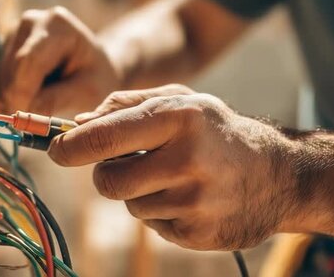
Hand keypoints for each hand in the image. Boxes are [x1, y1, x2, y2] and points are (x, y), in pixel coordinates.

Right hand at [0, 6, 120, 114]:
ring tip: (37, 108)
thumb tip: (23, 111)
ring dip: (9, 101)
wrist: (90, 68)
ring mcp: (11, 34)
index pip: (27, 60)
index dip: (22, 94)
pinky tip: (26, 102)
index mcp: (57, 24)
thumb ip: (57, 100)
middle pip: (8, 70)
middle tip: (35, 122)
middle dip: (17, 101)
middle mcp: (29, 22)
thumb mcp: (87, 91)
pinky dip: (1, 99)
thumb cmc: (95, 78)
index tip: (29, 122)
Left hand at [49, 86, 294, 249]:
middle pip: (108, 181)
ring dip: (139, 192)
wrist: (278, 175)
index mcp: (179, 118)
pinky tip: (189, 197)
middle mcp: (187, 160)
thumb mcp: (178, 100)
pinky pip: (152, 226)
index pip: (106, 136)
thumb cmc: (215, 130)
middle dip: (105, 173)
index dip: (70, 146)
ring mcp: (195, 202)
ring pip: (130, 204)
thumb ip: (124, 105)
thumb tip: (77, 123)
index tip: (55, 149)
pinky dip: (160, 212)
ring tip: (174, 177)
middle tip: (126, 164)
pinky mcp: (198, 234)